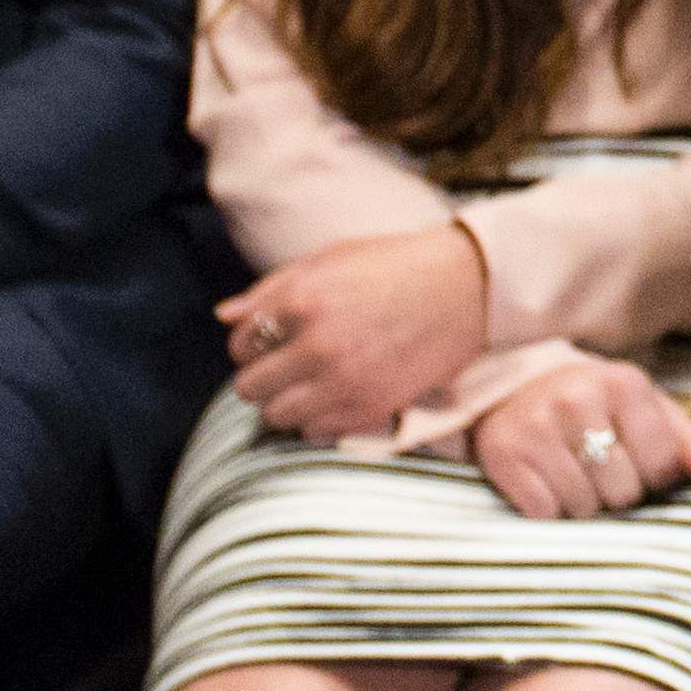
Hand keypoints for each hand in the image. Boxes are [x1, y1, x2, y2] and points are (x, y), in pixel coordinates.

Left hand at [223, 224, 492, 438]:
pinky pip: (314, 432)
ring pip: (276, 416)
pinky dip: (316, 419)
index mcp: (302, 300)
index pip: (240, 344)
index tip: (270, 341)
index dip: (250, 344)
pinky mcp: (370, 408)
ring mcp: (343, 381)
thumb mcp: (329, 259)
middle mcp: (317, 345)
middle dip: (261, 376)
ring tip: (307, 384)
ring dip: (284, 402)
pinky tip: (334, 395)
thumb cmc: (395, 266)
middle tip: (284, 365)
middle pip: (250, 387)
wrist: (466, 288)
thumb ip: (271, 288)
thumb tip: (224, 316)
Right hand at [465, 356, 690, 521]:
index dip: (657, 479)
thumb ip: (689, 445)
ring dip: (584, 507)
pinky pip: (543, 514)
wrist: (515, 390)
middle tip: (601, 474)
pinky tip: (547, 487)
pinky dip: (550, 513)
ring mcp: (537, 425)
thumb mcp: (648, 412)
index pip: (662, 465)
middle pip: (623, 493)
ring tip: (575, 479)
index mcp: (624, 383)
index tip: (642, 468)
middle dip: (618, 495)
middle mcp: (577, 398)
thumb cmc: (598, 408)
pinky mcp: (503, 453)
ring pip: (583, 508)